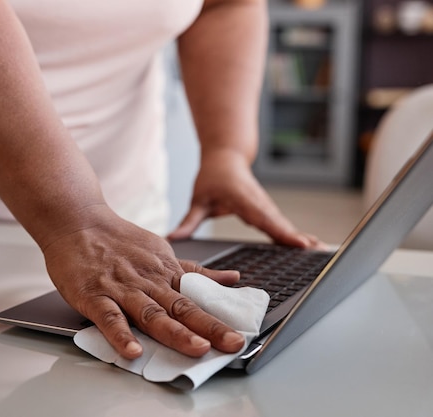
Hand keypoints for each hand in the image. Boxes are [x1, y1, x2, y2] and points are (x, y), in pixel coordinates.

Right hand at [42, 206, 244, 358]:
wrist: (77, 221)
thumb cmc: (117, 239)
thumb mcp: (162, 251)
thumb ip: (194, 270)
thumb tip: (232, 278)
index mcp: (164, 273)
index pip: (197, 299)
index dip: (218, 318)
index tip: (239, 336)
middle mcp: (147, 282)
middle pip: (181, 308)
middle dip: (209, 328)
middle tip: (231, 345)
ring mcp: (121, 289)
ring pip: (151, 313)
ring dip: (175, 332)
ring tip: (195, 349)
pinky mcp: (94, 295)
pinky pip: (109, 317)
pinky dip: (121, 334)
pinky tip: (132, 351)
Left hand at [168, 149, 325, 248]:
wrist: (226, 156)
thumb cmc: (212, 176)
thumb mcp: (198, 199)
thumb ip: (189, 221)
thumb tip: (173, 238)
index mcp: (243, 199)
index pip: (264, 218)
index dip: (281, 232)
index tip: (299, 243)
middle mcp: (258, 203)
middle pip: (280, 224)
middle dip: (298, 239)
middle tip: (318, 253)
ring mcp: (265, 206)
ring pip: (284, 225)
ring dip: (302, 237)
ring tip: (321, 252)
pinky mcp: (267, 210)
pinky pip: (282, 225)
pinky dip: (295, 235)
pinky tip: (309, 247)